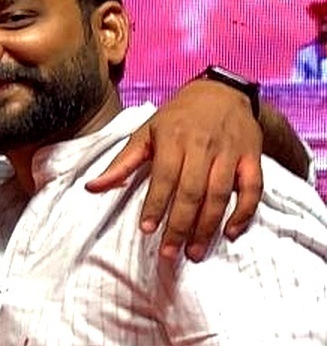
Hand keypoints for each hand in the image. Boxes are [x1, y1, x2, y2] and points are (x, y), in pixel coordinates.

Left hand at [86, 76, 261, 260]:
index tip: (147, 229)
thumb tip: (91, 188)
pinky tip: (229, 232)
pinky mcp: (252, 157)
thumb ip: (121, 163)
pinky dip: (244, 212)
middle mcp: (203, 147)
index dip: (156, 205)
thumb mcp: (144, 133)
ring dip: (208, 226)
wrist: (223, 92)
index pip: (164, 178)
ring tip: (194, 251)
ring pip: (220, 194)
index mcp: (173, 140)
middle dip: (180, 225)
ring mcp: (230, 152)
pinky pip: (253, 188)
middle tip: (170, 253)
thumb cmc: (177, 117)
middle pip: (192, 192)